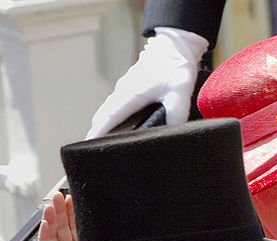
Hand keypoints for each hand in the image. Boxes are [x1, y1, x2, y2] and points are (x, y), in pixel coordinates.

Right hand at [38, 192, 84, 240]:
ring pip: (54, 237)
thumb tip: (133, 231)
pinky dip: (44, 237)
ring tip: (51, 204)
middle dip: (62, 211)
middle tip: (61, 195)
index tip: (77, 198)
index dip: (77, 214)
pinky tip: (46, 223)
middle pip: (65, 229)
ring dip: (52, 219)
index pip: (80, 229)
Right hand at [87, 27, 207, 138]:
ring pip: (108, 109)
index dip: (99, 132)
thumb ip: (176, 112)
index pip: (109, 117)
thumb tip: (171, 131)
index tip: (89, 145)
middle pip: (103, 115)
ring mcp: (125, 87)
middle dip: (96, 131)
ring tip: (102, 142)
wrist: (174, 46)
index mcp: (131, 94)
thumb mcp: (180, 91)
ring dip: (103, 124)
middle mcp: (124, 91)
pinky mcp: (131, 86)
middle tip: (92, 150)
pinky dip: (111, 116)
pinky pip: (115, 104)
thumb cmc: (175, 66)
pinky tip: (118, 126)